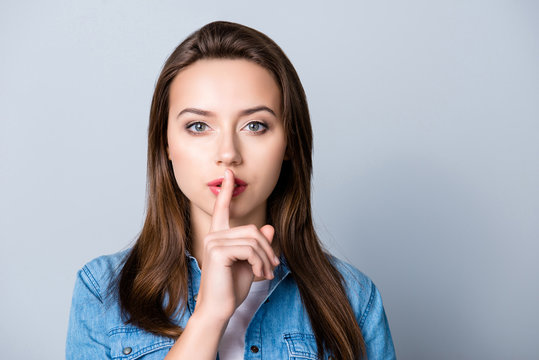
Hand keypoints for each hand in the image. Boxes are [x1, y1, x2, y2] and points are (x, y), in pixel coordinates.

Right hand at [193, 169, 279, 322]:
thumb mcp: (250, 264)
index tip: (229, 174)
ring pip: (253, 239)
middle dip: (267, 249)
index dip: (226, 190)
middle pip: (252, 230)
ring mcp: (214, 242)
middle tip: (272, 267)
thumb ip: (257, 246)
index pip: (222, 209)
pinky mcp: (218, 252)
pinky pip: (250, 249)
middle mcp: (213, 236)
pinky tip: (260, 275)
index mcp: (218, 237)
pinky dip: (260, 262)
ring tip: (267, 273)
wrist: (219, 310)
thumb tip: (269, 228)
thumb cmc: (231, 289)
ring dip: (266, 258)